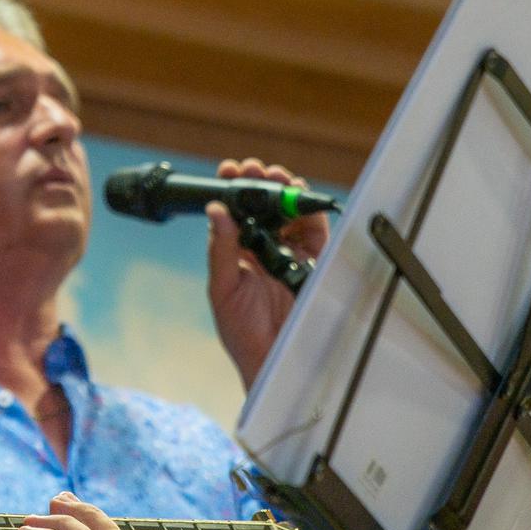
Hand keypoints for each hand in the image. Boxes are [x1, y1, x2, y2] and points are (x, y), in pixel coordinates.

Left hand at [207, 156, 328, 388]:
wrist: (274, 361)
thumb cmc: (242, 333)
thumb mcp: (223, 289)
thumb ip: (221, 249)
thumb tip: (215, 210)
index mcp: (237, 254)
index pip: (235, 213)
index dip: (233, 189)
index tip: (229, 170)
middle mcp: (263, 250)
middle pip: (264, 206)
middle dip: (260, 182)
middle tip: (253, 168)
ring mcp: (289, 255)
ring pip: (289, 213)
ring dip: (283, 190)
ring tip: (274, 176)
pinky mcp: (313, 263)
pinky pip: (315, 231)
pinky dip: (309, 211)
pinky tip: (298, 195)